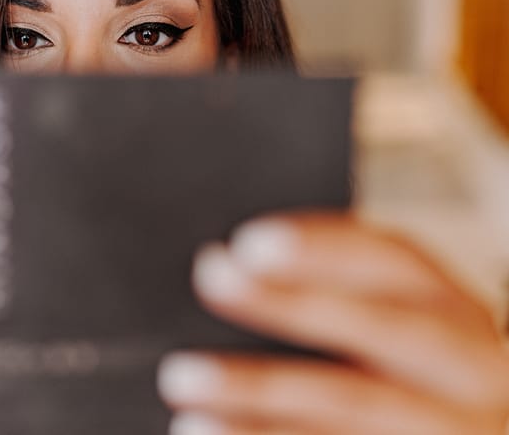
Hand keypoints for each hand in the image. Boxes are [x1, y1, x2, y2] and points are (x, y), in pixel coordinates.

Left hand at [157, 213, 508, 433]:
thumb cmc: (418, 390)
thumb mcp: (406, 343)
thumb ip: (340, 308)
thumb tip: (222, 270)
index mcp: (458, 318)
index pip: (397, 264)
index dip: (324, 247)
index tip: (247, 243)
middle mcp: (474, 372)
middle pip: (383, 328)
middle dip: (293, 303)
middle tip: (212, 279)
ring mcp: (459, 431)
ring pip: (356, 406)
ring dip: (262, 390)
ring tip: (185, 378)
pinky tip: (206, 429)